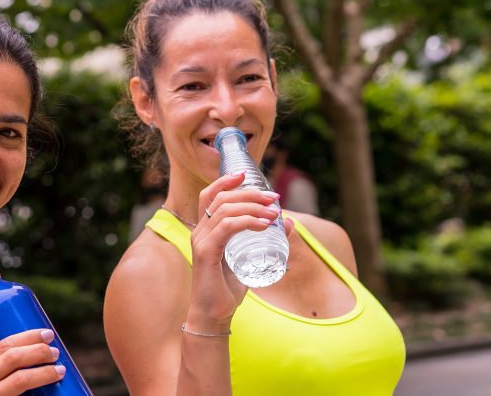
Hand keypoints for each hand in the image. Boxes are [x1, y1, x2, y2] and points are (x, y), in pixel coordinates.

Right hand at [0, 329, 64, 395]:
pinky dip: (37, 391)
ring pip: (21, 379)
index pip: (3, 345)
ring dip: (44, 372)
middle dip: (39, 351)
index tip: (45, 334)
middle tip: (55, 352)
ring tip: (59, 370)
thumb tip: (21, 361)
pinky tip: (49, 391)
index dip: (28, 337)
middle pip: (14, 357)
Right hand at [186, 172, 292, 330]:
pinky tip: (263, 224)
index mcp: (206, 229)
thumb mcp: (251, 259)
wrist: (214, 314)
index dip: (226, 181)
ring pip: (224, 210)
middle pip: (221, 198)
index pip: (210, 195)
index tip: (247, 175)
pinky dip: (246, 221)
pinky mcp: (205, 252)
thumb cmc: (228, 288)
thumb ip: (267, 241)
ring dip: (253, 207)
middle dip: (250, 193)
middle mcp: (200, 231)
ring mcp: (201, 240)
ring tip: (274, 213)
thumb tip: (290, 221)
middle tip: (274, 198)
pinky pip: (226, 227)